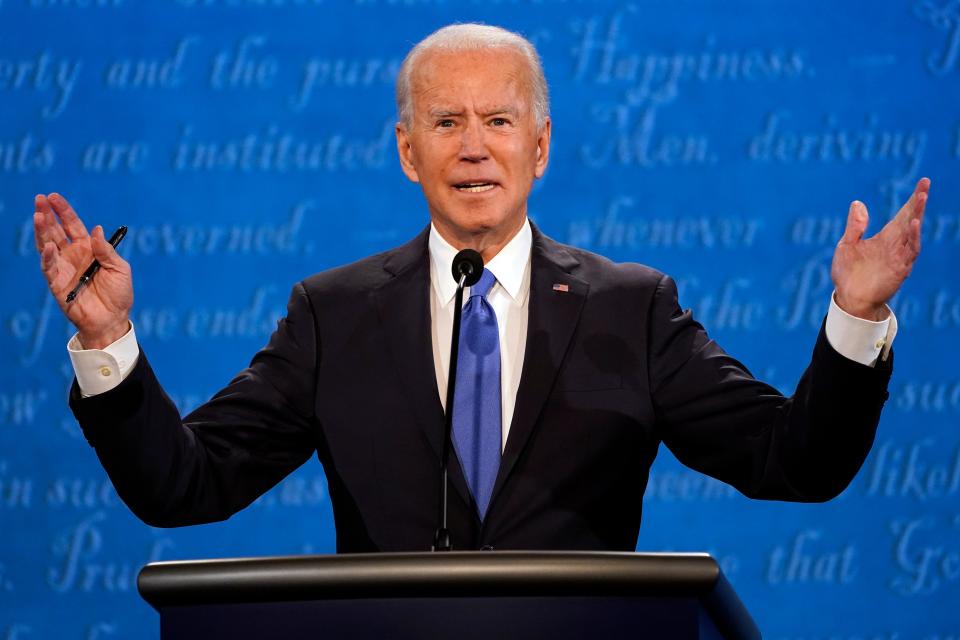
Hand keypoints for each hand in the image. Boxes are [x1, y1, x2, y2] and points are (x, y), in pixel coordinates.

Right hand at [34, 193, 133, 348]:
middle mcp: (73, 255)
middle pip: (56, 231)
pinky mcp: (56, 283)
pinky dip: (48, 256)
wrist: (113, 319)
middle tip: (40, 199)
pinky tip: (48, 245)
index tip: (53, 196)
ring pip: (48, 245)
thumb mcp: (120, 269)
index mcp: (88, 249)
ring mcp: (63, 268)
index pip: (73, 225)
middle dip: (47, 215)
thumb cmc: (119, 294)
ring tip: (38, 215)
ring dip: (42, 231)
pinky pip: (49, 267)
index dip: (64, 211)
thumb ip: (107, 250)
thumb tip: (96, 229)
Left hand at [830, 177, 929, 319]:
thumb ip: (855, 226)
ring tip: (921, 197)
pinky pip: (910, 250)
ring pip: (913, 232)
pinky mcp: (900, 268)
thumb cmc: (847, 274)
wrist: (849, 299)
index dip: (913, 199)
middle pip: (911, 218)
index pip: (902, 214)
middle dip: (919, 201)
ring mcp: (900, 256)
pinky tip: (914, 224)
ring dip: (917, 215)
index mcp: (885, 237)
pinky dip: (913, 237)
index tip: (923, 182)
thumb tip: (858, 202)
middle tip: (925, 184)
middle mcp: (896, 244)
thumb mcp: (846, 245)